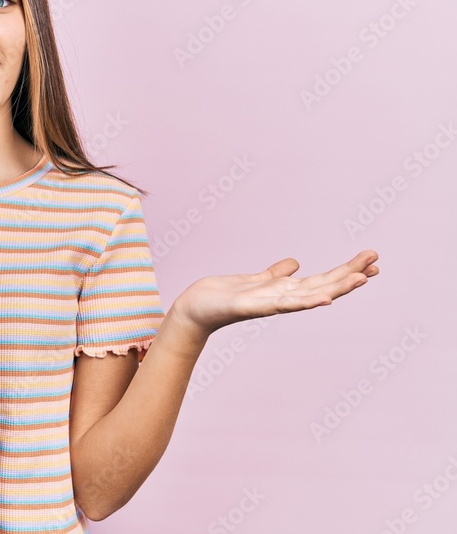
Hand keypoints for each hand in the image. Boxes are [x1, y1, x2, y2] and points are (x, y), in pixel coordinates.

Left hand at [171, 250, 379, 335]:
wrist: (194, 310)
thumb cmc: (221, 297)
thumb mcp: (253, 280)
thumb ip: (275, 274)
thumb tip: (295, 263)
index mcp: (283, 291)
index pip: (322, 280)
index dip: (346, 271)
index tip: (371, 262)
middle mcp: (282, 299)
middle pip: (323, 286)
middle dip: (350, 274)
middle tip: (377, 261)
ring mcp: (269, 304)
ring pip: (309, 296)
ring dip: (336, 288)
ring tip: (361, 279)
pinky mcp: (252, 306)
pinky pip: (282, 305)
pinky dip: (304, 302)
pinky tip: (324, 299)